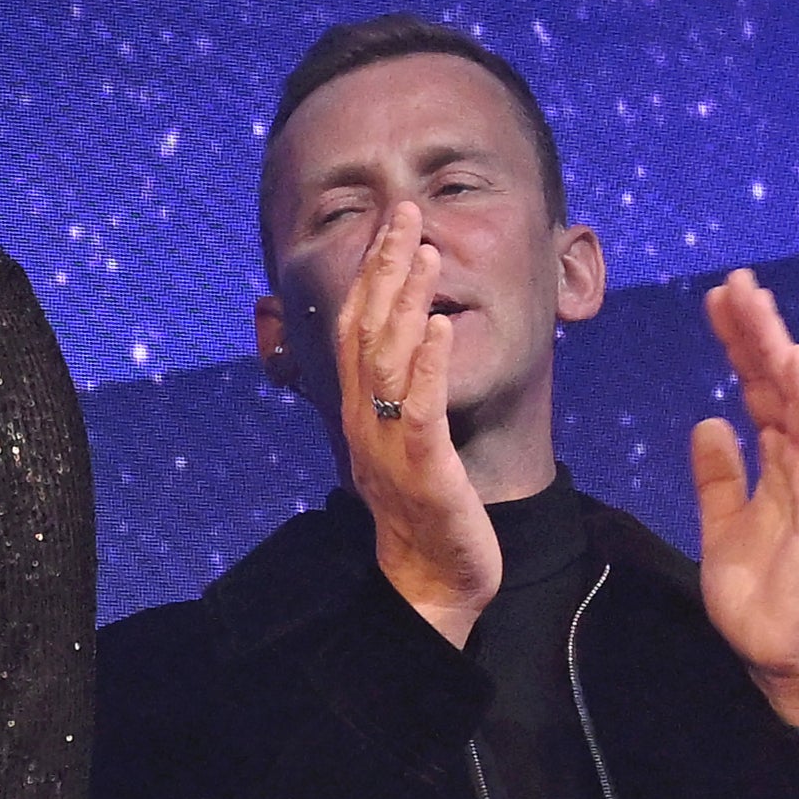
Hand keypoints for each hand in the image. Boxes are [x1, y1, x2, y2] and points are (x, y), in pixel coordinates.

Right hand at [328, 193, 497, 646]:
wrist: (428, 585)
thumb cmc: (425, 516)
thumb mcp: (407, 444)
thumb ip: (404, 396)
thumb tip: (415, 343)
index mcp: (363, 413)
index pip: (359, 328)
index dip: (373, 273)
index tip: (392, 223)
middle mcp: (366, 422)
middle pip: (367, 330)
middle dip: (386, 268)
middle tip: (405, 213)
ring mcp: (390, 445)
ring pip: (389, 361)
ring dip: (406, 301)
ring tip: (425, 253)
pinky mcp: (423, 470)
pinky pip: (420, 410)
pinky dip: (427, 365)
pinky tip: (440, 327)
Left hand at [687, 269, 798, 733]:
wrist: (779, 649)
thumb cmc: (759, 592)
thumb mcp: (721, 522)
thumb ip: (718, 474)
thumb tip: (708, 423)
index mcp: (777, 460)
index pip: (756, 388)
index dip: (738, 345)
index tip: (717, 302)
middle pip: (777, 381)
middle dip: (756, 330)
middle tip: (735, 281)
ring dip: (779, 349)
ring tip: (758, 304)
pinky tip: (796, 360)